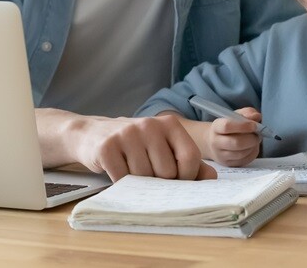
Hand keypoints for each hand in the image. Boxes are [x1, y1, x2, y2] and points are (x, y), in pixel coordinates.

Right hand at [73, 114, 216, 181]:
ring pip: (145, 178)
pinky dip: (121, 183)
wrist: (93, 134)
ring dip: (139, 183)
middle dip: (159, 182)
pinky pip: (123, 179)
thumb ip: (190, 162)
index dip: (186, 177)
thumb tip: (212, 177)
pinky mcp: (107, 147)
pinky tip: (118, 170)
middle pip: (167, 172)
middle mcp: (149, 124)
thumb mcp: (164, 147)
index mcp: (170, 124)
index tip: (174, 179)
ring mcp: (127, 134)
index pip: (190, 158)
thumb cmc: (136, 145)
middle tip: (147, 173)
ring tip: (131, 170)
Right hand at [204, 107, 262, 166]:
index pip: (227, 126)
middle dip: (251, 139)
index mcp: (216, 127)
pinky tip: (252, 147)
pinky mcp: (227, 164)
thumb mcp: (235, 116)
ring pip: (241, 153)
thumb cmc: (228, 127)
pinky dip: (252, 153)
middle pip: (236, 143)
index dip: (243, 126)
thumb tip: (256, 117)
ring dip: (253, 146)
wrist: (214, 142)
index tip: (254, 125)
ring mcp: (221, 155)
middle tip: (258, 135)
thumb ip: (247, 113)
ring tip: (255, 140)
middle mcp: (216, 142)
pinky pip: (243, 161)